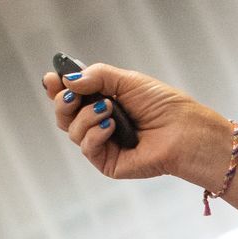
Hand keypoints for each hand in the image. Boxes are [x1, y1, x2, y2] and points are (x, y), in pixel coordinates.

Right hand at [40, 63, 229, 187]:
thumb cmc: (164, 106)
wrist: (186, 132)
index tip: (52, 78)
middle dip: (63, 101)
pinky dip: (94, 134)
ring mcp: (103, 144)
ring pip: (71, 129)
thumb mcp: (128, 81)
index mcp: (104, 100)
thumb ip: (97, 76)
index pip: (72, 94)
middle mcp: (100, 122)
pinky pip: (86, 147)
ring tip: (108, 109)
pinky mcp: (108, 162)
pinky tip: (111, 126)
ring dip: (86, 115)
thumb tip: (68, 81)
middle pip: (64, 114)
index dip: (58, 87)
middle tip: (72, 94)